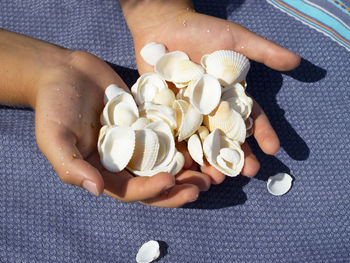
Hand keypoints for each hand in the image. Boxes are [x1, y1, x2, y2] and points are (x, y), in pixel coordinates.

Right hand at [0, 29, 207, 206]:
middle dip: (177, 189)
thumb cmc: (54, 105)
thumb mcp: (54, 138)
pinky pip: (169, 135)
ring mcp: (137, 141)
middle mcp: (123, 161)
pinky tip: (204, 142)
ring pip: (166, 162)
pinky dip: (186, 141)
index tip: (169, 181)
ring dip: (188, 171)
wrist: (64, 72)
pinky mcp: (148, 122)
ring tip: (210, 174)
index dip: (150, 190)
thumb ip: (71, 166)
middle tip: (201, 188)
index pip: (129, 190)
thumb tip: (96, 191)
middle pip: (153, 182)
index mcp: (102, 171)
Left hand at [121, 0, 300, 182]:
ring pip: (203, 143)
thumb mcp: (236, 39)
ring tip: (217, 178)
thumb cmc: (201, 30)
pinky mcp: (167, 115)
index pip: (250, 118)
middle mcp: (212, 109)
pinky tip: (186, 169)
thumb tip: (296, 61)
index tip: (273, 149)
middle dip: (239, 155)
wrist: (162, 24)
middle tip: (248, 171)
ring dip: (211, 162)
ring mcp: (190, 114)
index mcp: (231, 96)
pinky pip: (175, 137)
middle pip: (228, 137)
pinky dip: (181, 153)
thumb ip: (264, 51)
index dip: (263, 133)